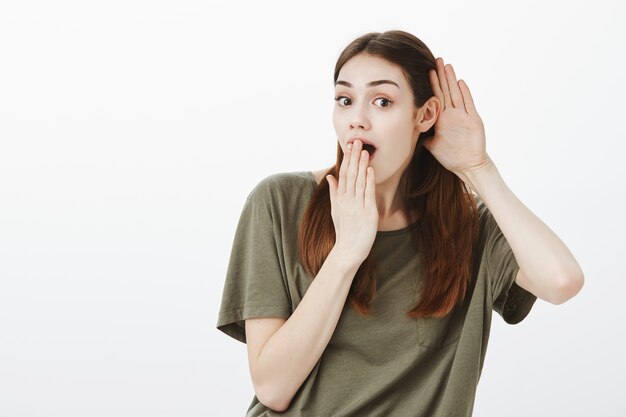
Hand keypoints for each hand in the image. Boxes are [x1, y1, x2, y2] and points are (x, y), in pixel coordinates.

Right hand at [326, 139, 377, 266]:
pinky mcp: (367, 213)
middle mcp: (346, 200)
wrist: (348, 250)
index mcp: (339, 198)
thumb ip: (333, 191)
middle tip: (357, 141)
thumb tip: (330, 176)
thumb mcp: (336, 210)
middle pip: (350, 174)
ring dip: (361, 165)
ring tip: (364, 151)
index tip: (349, 146)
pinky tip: (370, 170)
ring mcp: (356, 206)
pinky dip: (368, 182)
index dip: (346, 159)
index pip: (342, 174)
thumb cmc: (344, 230)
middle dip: (353, 157)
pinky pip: (367, 195)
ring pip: (358, 182)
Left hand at [422, 57, 491, 181]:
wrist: (468, 165)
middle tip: (437, 59)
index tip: (427, 71)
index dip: (432, 84)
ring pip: (456, 94)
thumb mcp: (432, 146)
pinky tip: (460, 82)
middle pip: (446, 91)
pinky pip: (468, 104)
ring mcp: (463, 116)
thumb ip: (423, 137)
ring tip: (447, 66)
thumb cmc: (451, 157)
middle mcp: (452, 115)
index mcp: (442, 119)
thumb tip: (410, 131)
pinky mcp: (473, 120)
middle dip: (441, 76)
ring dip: (451, 80)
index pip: (436, 97)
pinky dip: (465, 93)